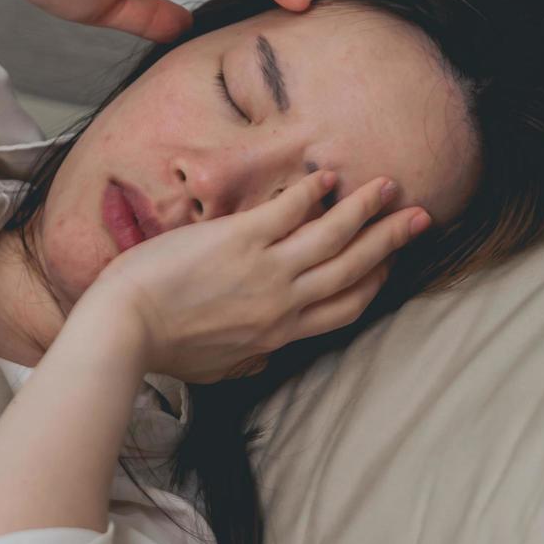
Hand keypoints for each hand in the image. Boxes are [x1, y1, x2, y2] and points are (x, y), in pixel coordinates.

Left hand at [84, 171, 428, 384]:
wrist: (124, 328)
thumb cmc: (162, 348)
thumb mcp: (217, 367)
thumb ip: (248, 357)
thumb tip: (263, 356)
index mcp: (278, 333)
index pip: (344, 307)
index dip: (375, 281)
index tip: (392, 263)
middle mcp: (282, 301)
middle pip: (353, 268)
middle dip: (390, 241)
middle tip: (420, 217)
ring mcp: (263, 268)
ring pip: (332, 235)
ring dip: (365, 209)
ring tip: (387, 186)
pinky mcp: (238, 239)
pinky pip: (289, 211)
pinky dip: (312, 192)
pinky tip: (326, 175)